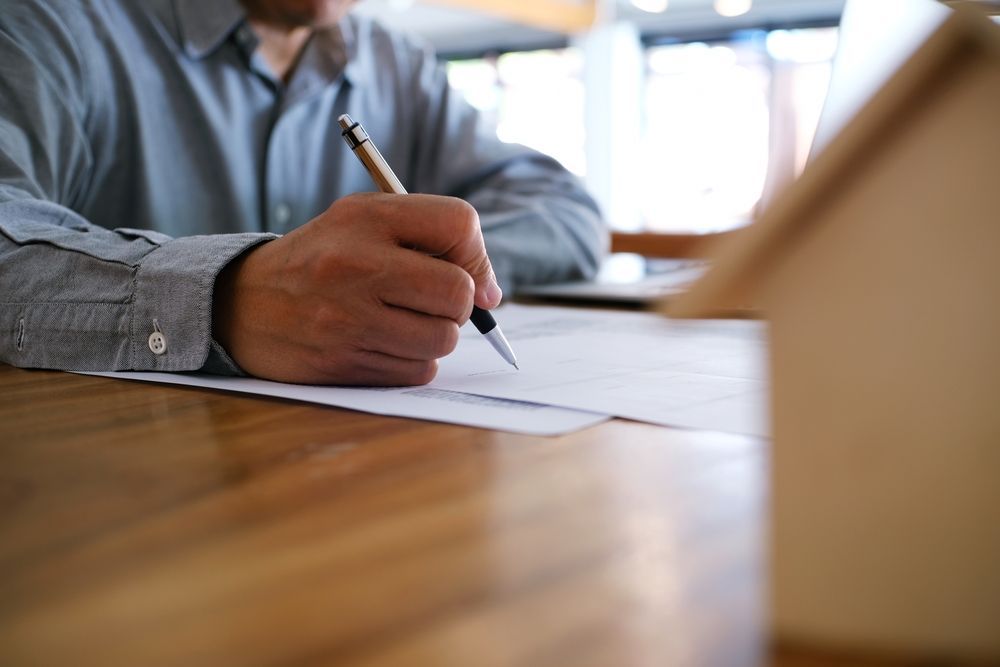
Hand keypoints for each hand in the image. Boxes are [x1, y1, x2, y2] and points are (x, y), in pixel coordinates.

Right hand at [213, 192, 501, 384]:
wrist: (241, 304)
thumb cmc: (321, 261)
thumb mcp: (363, 223)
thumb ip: (429, 240)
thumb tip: (490, 295)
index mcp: (365, 217)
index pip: (458, 224)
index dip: (476, 255)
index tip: (468, 276)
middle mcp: (356, 264)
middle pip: (458, 292)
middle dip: (458, 305)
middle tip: (430, 303)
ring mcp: (348, 318)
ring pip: (442, 339)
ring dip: (433, 336)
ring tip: (399, 322)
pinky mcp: (343, 363)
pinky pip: (418, 371)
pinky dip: (412, 362)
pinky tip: (382, 344)